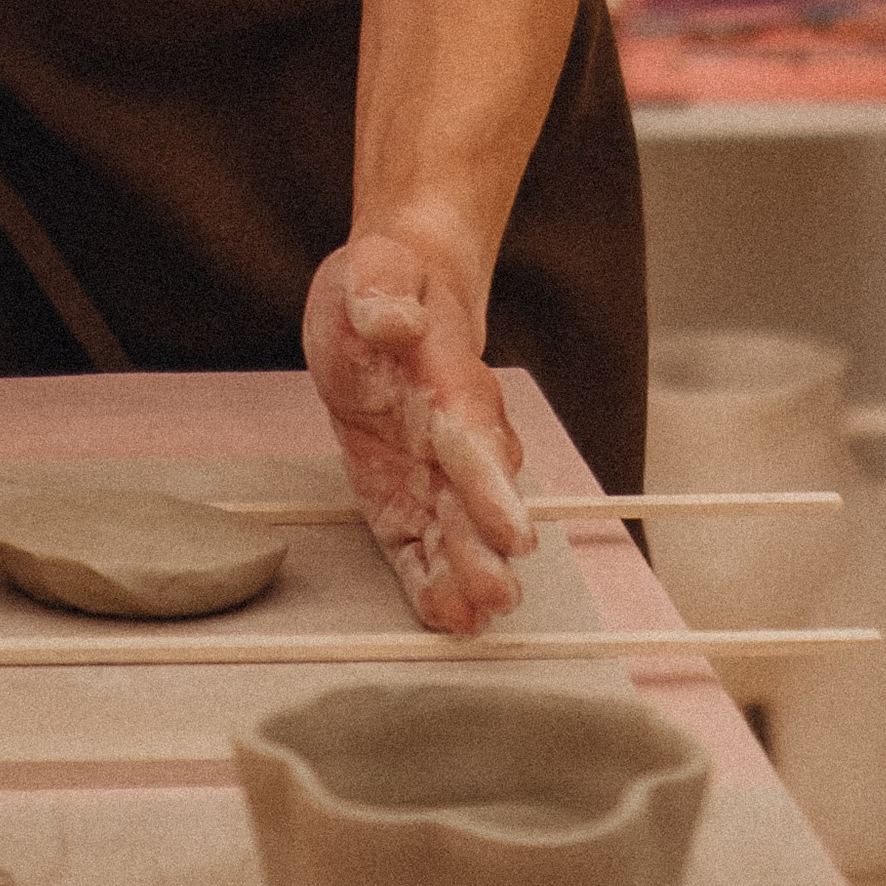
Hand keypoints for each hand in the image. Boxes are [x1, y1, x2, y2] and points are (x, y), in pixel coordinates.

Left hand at [304, 229, 534, 633]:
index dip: (491, 486)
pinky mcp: (403, 493)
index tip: (511, 531)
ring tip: (473, 617)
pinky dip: (430, 579)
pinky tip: (444, 616)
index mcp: (452, 377)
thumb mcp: (373, 268)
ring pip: (455, 528)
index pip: (473, 435)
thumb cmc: (389, 281)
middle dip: (486, 547)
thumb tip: (395, 317)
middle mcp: (456, 433)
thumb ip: (383, 290)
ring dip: (465, 573)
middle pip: (476, 497)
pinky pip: (419, 541)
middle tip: (497, 593)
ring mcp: (434, 470)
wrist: (396, 298)